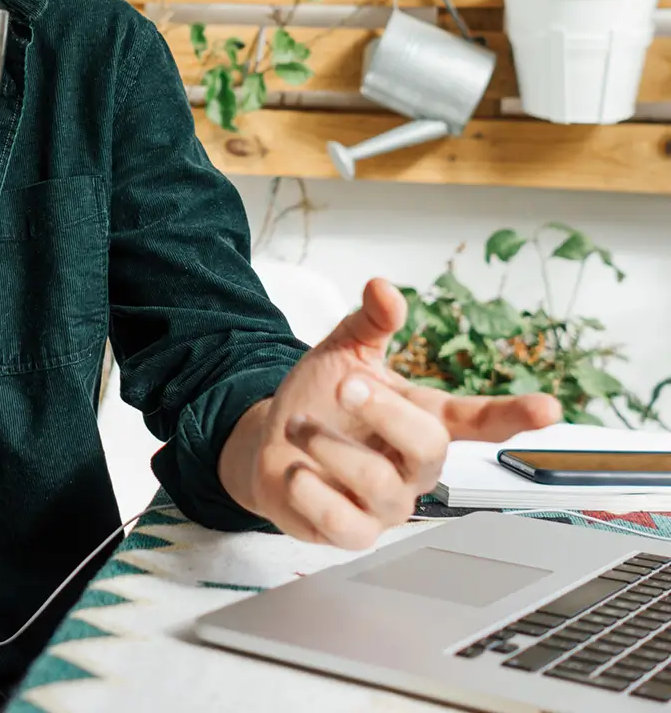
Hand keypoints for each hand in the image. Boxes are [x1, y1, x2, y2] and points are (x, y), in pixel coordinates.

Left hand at [218, 279, 561, 549]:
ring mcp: (388, 504)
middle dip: (386, 412)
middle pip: (430, 448)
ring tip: (298, 423)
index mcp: (423, 418)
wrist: (272, 440)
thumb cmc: (321, 399)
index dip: (512, 415)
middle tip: (345, 385)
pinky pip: (346, 525)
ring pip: (383, 486)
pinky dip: (314, 495)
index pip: (478, 419)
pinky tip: (296, 473)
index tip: (548, 408)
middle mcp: (414, 465)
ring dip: (332, 447)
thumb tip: (383, 287)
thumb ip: (370, 321)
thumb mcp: (344, 351)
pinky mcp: (353, 532)